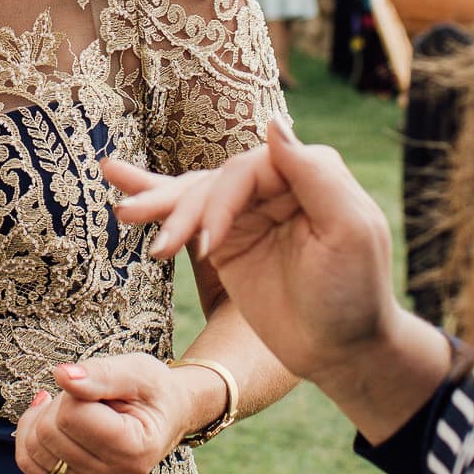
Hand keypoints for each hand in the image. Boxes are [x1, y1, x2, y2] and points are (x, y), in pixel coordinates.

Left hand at [13, 353, 205, 473]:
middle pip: (47, 432)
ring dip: (44, 418)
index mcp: (133, 449)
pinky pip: (29, 465)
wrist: (166, 418)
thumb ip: (100, 374)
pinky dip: (30, 436)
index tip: (99, 389)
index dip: (77, 390)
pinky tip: (52, 421)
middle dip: (59, 403)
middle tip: (87, 398)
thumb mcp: (137, 371)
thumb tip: (61, 375)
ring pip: (32, 448)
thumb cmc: (152, 392)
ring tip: (74, 410)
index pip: (71, 415)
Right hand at [107, 117, 400, 388]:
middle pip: (216, 182)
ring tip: (126, 215)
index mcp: (312, 172)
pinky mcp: (228, 239)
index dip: (221, 201)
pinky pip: (189, 215)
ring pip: (197, 196)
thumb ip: (313, 175)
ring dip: (160, 206)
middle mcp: (278, 182)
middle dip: (182, 210)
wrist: (343, 352)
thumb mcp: (347, 232)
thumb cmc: (355, 293)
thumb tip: (273, 121)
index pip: (249, 168)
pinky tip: (118, 178)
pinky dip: (157, 198)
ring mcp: (250, 211)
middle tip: (154, 241)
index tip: (208, 246)